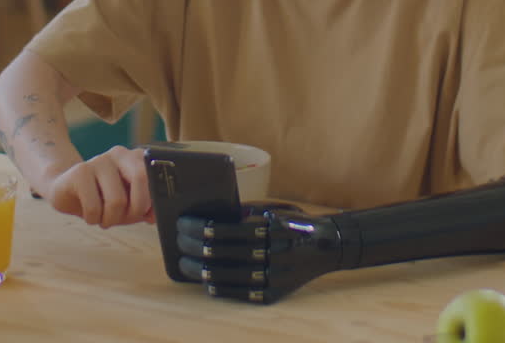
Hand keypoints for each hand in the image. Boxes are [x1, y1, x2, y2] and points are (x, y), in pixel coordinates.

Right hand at [46, 146, 153, 227]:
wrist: (66, 190)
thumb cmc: (103, 198)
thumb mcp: (129, 205)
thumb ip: (145, 208)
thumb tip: (155, 216)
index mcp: (136, 158)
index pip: (155, 175)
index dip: (154, 200)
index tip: (147, 216)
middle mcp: (120, 153)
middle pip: (140, 178)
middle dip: (135, 209)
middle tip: (125, 219)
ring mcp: (99, 160)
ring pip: (117, 200)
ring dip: (111, 219)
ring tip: (104, 217)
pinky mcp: (79, 172)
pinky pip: (94, 207)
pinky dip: (93, 219)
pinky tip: (89, 214)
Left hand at [175, 204, 341, 303]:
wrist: (326, 246)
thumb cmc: (291, 223)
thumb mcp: (272, 210)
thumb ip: (243, 213)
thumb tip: (206, 215)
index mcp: (273, 228)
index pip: (228, 230)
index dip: (201, 228)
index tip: (183, 224)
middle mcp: (276, 253)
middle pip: (224, 254)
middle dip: (194, 248)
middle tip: (178, 243)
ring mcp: (276, 276)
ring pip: (229, 276)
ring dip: (202, 271)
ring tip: (186, 264)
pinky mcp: (276, 293)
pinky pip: (242, 293)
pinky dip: (221, 288)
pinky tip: (206, 282)